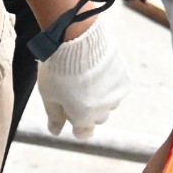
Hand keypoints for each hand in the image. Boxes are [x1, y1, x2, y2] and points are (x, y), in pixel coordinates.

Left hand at [36, 19, 128, 138]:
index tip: (68, 115)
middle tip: (73, 91)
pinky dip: (108, 82)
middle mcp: (103, 109)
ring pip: (109, 102)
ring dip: (100, 96)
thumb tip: (56, 132)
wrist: (77, 39)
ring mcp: (115, 93)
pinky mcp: (124, 77)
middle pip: (97, 117)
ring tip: (85, 77)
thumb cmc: (58, 67)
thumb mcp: (48, 94)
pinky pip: (116, 87)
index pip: (83, 133)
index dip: (75, 127)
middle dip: (87, 109)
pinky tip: (96, 70)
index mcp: (83, 116)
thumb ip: (54, 116)